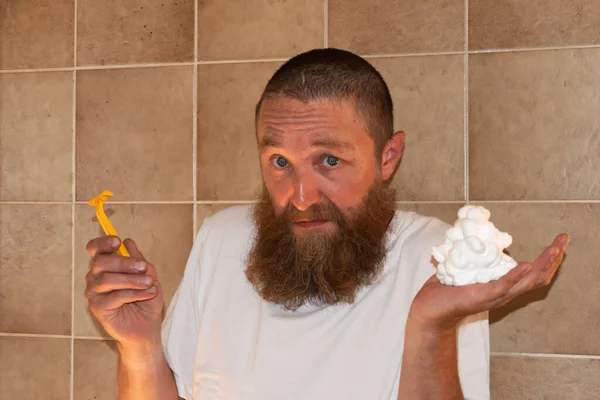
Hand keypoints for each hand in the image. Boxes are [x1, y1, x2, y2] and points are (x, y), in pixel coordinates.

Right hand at [84, 236, 163, 351]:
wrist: (147, 326)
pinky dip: (135, 293)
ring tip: (149, 283)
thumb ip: (139, 260)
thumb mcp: (148, 275)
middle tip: (143, 267)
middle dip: (124, 262)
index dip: (103, 243)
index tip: (117, 241)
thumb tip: (129, 242)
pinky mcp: (97, 308)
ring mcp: (94, 293)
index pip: (95, 249)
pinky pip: (115, 296)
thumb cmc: (146, 300)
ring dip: (132, 279)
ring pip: (107, 279)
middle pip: (100, 262)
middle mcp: (95, 277)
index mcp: (105, 266)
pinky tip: (148, 293)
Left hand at [409, 233, 569, 330]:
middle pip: (538, 277)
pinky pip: (503, 286)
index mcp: (505, 286)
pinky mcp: (482, 296)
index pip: (535, 274)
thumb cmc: (447, 289)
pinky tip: (525, 265)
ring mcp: (495, 296)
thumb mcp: (469, 269)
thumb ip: (480, 258)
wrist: (430, 309)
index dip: (549, 259)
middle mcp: (505, 293)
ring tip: (554, 250)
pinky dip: (515, 275)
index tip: (559, 242)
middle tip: (564, 240)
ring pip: (526, 282)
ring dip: (542, 264)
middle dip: (554, 258)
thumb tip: (482, 238)